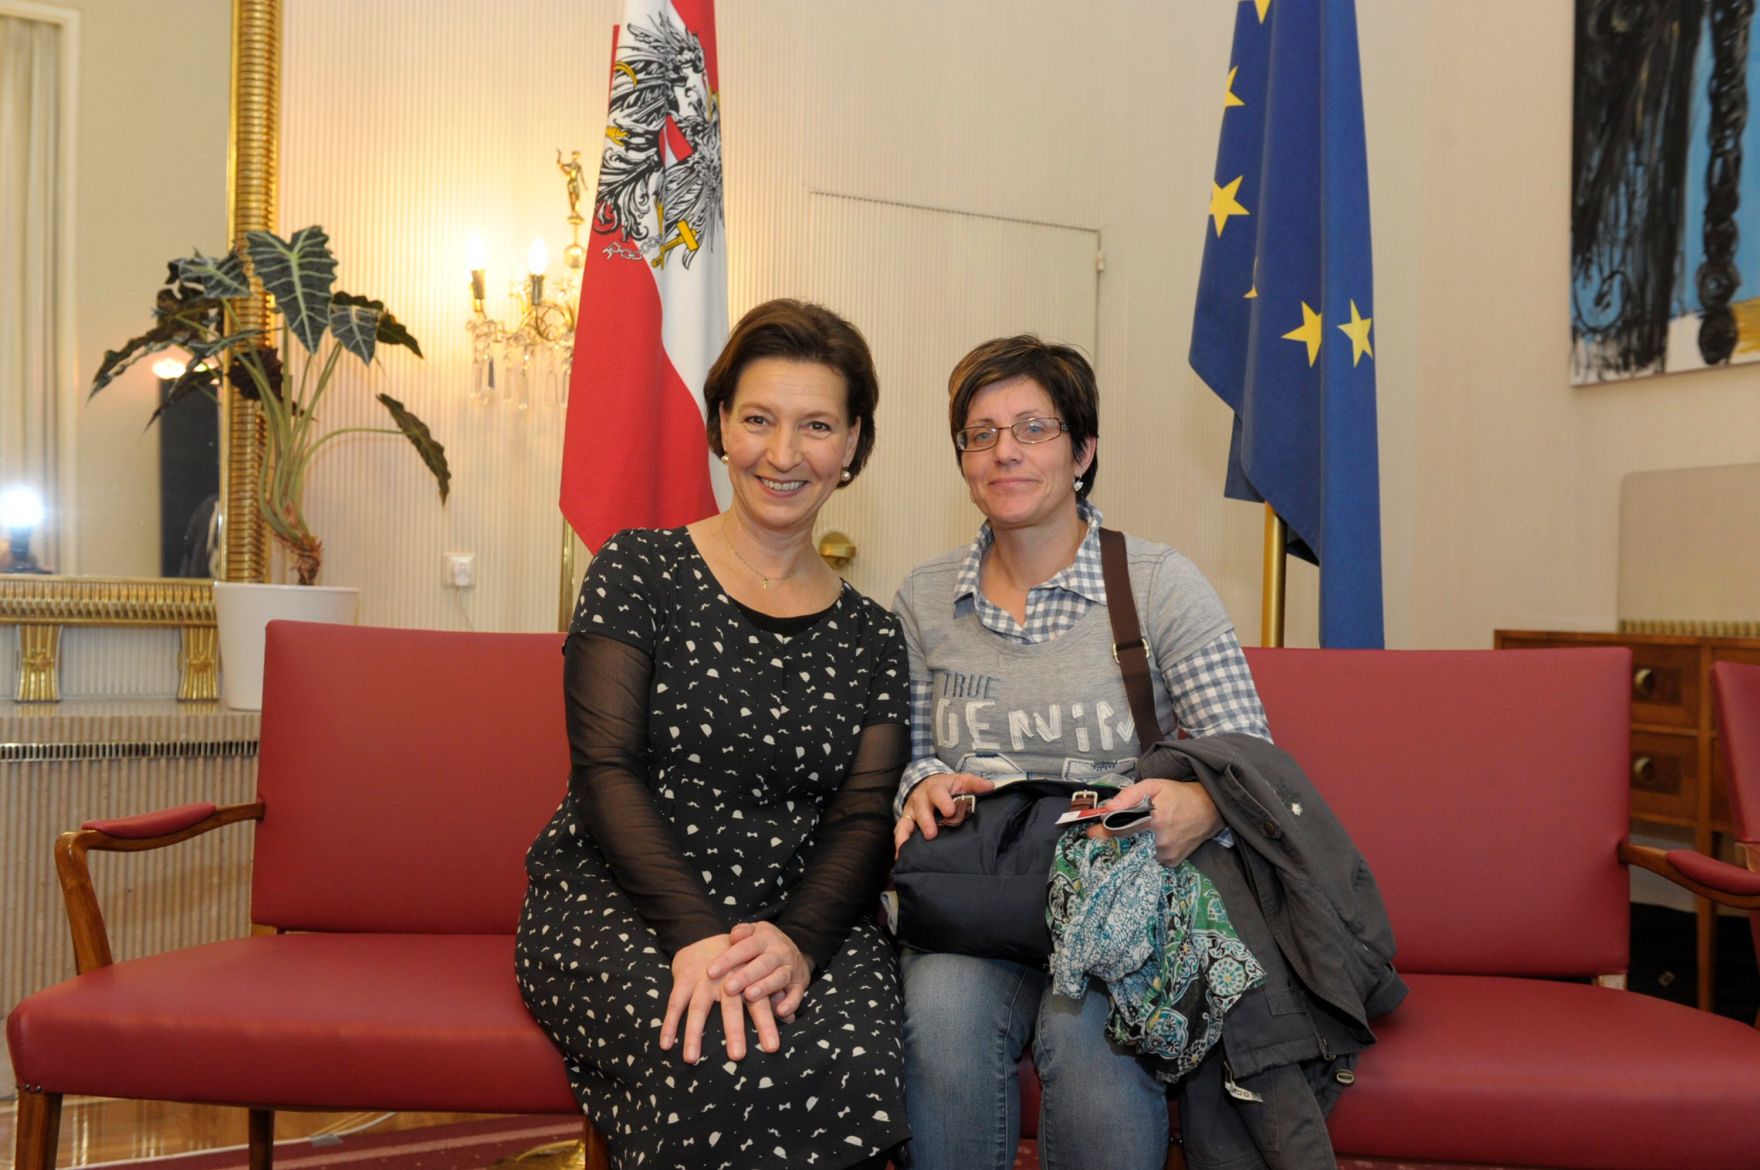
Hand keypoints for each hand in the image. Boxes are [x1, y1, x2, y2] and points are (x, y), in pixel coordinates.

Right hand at [660, 934, 780, 1063]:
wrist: (703, 935)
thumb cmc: (735, 962)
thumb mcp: (756, 972)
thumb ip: (773, 994)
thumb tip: (792, 1018)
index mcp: (747, 978)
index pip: (760, 1002)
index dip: (766, 1023)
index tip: (772, 1046)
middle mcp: (726, 978)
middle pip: (731, 1006)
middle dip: (734, 1031)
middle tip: (738, 1056)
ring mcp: (702, 979)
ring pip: (698, 1008)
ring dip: (693, 1034)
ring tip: (692, 1059)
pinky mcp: (683, 978)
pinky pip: (674, 1003)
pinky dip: (669, 1024)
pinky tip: (666, 1045)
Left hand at [707, 921, 813, 1022]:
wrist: (797, 949)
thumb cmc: (764, 944)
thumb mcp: (755, 931)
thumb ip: (742, 931)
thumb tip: (733, 935)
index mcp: (765, 938)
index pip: (745, 947)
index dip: (728, 959)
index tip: (710, 972)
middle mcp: (779, 952)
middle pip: (762, 964)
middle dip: (745, 976)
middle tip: (728, 987)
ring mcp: (791, 968)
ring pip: (779, 978)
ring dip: (765, 987)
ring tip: (749, 995)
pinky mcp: (800, 984)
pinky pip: (797, 994)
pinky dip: (791, 1003)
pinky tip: (780, 1012)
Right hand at [893, 772, 995, 855]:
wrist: (926, 785)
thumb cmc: (947, 787)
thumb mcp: (960, 781)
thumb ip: (974, 784)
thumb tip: (990, 786)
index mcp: (935, 788)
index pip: (938, 792)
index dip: (943, 801)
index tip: (950, 811)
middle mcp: (920, 799)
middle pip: (921, 809)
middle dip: (925, 821)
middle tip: (931, 834)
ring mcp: (911, 811)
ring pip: (906, 822)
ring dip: (907, 836)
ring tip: (909, 849)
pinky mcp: (905, 822)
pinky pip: (899, 833)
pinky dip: (899, 845)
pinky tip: (900, 858)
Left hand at [1087, 778, 1221, 865]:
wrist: (1210, 809)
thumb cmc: (1179, 794)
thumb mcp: (1154, 785)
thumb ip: (1129, 796)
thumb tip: (1107, 808)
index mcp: (1154, 820)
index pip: (1119, 830)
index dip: (1102, 832)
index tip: (1090, 832)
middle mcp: (1160, 841)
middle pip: (1127, 842)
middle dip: (1122, 835)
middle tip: (1127, 824)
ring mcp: (1166, 854)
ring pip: (1139, 851)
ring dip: (1138, 842)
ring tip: (1149, 828)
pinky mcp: (1172, 862)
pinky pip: (1152, 858)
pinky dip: (1150, 849)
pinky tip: (1158, 837)